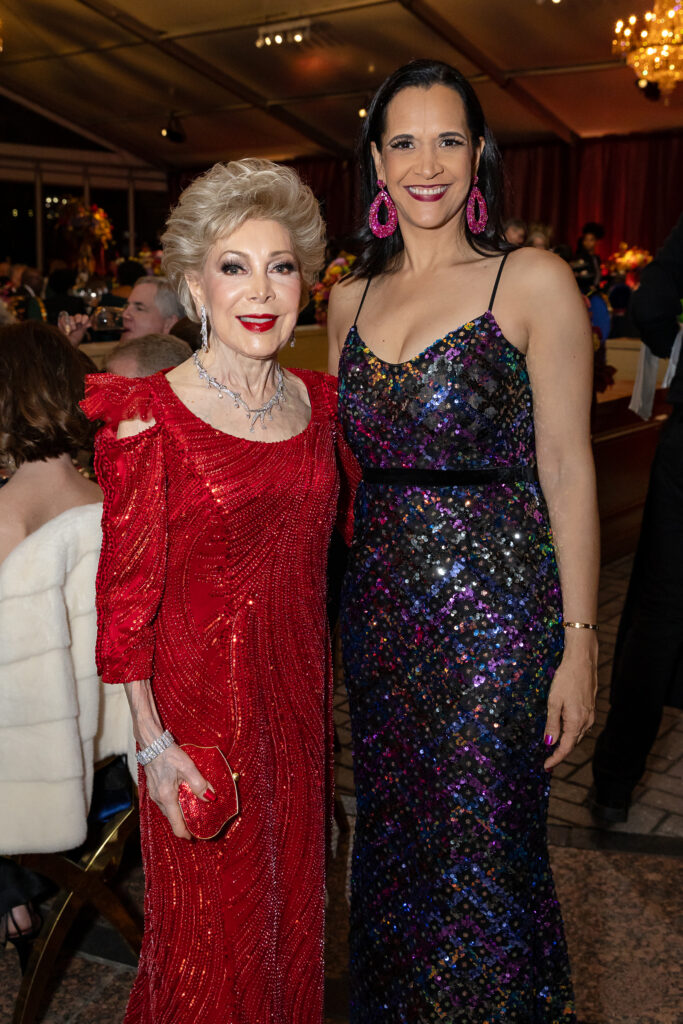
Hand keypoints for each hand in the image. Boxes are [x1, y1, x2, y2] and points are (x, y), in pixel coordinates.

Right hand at [57, 311, 90, 346]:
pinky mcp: (61, 321)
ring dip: (71, 324)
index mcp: (82, 323)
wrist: (66, 343)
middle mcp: (75, 321)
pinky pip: (63, 318)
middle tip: (76, 327)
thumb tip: (90, 323)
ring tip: (70, 331)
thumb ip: (85, 326)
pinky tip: (65, 330)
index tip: (83, 323)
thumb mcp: (81, 333)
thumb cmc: (74, 340)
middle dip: (78, 320)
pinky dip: (64, 324)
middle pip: (78, 315)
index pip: (84, 317)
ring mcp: (68, 321)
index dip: (84, 318)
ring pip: (71, 317)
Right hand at [143, 743, 212, 838]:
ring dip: (179, 813)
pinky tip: (182, 797)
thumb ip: (199, 783)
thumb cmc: (169, 755)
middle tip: (197, 822)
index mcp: (167, 797)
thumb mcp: (188, 767)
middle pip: (172, 818)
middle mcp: (158, 799)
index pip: (176, 825)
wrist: (152, 744)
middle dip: (184, 823)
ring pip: (168, 810)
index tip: (194, 838)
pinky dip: (174, 805)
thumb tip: (210, 798)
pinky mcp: (153, 788)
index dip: (185, 834)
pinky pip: (165, 803)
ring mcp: (154, 794)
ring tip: (192, 810)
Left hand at [543, 633, 597, 769]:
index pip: (565, 748)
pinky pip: (581, 727)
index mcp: (576, 722)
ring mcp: (590, 715)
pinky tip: (563, 730)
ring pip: (577, 735)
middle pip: (572, 744)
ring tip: (553, 748)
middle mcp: (586, 722)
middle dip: (560, 753)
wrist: (582, 661)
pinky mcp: (590, 708)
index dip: (556, 759)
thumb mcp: (554, 702)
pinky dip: (572, 732)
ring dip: (566, 743)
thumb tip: (549, 743)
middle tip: (547, 760)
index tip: (546, 766)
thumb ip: (552, 724)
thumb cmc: (566, 679)